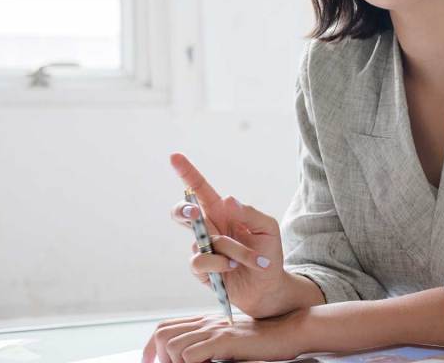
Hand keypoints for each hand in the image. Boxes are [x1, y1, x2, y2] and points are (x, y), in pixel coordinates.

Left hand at [141, 311, 307, 362]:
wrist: (287, 331)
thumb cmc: (262, 340)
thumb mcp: (230, 340)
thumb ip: (210, 344)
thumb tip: (189, 358)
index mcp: (205, 321)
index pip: (165, 328)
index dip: (150, 347)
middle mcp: (206, 322)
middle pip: (162, 334)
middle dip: (158, 356)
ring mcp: (215, 330)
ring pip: (172, 346)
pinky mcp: (224, 340)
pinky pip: (190, 355)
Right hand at [169, 153, 297, 318]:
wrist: (269, 287)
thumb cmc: (268, 253)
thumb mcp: (268, 228)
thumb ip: (250, 213)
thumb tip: (227, 199)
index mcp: (223, 212)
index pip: (201, 190)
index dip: (187, 173)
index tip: (174, 156)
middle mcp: (209, 228)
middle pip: (183, 213)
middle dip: (183, 210)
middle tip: (194, 213)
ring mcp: (202, 249)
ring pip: (201, 241)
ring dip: (229, 249)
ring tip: (245, 259)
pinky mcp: (200, 270)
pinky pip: (200, 261)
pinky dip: (219, 263)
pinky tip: (232, 267)